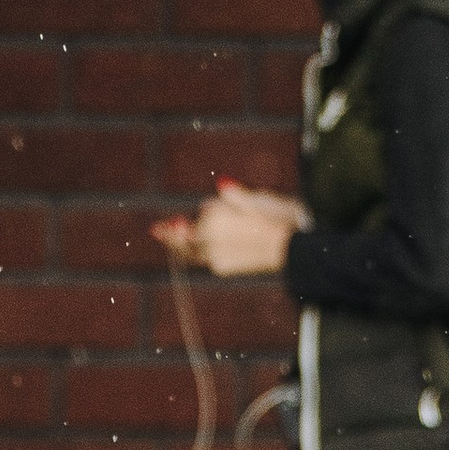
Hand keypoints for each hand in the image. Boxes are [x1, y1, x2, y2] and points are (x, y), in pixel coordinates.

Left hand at [160, 182, 307, 277]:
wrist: (293, 250)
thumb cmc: (279, 219)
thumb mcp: (258, 199)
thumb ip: (235, 194)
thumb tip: (221, 182)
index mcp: (216, 219)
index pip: (196, 219)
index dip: (181, 222)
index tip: (161, 226)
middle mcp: (211, 239)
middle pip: (184, 238)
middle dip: (170, 234)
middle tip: (155, 230)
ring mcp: (216, 256)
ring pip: (190, 251)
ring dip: (176, 245)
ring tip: (162, 236)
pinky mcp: (223, 267)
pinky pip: (203, 259)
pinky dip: (194, 252)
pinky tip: (186, 250)